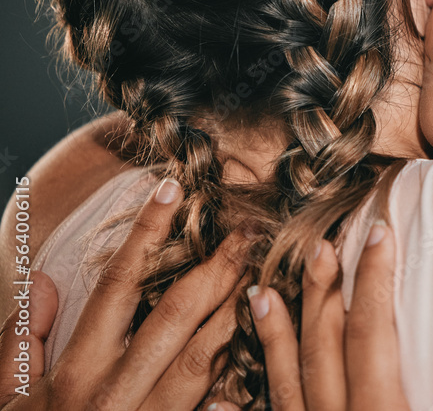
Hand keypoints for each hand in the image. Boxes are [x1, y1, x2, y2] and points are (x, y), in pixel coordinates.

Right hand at [0, 177, 251, 409]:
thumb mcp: (7, 402)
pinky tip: (263, 360)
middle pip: (174, 318)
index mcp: (76, 371)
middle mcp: (113, 395)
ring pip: (201, 362)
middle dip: (215, 270)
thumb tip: (43, 280)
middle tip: (248, 230)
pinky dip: (234, 389)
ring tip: (264, 278)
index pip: (118, 285)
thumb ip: (20, 341)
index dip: (145, 233)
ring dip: (236, 317)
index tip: (173, 187)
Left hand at [225, 222, 432, 410]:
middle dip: (323, 293)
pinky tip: (235, 385)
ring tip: (261, 293)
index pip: (373, 333)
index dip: (375, 279)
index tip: (379, 231)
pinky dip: (257, 397)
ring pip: (285, 387)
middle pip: (323, 349)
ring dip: (274, 337)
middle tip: (320, 245)